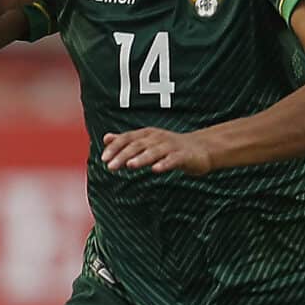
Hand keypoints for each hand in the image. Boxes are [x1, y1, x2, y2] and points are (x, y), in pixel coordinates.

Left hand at [101, 127, 218, 175]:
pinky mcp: (184, 156)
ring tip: (130, 165)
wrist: (201, 148)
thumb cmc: (169, 147)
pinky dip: (164, 164)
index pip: (128, 138)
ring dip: (141, 158)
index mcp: (147, 134)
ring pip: (154, 152)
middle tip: (110, 166)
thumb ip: (127, 140)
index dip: (115, 147)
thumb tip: (106, 138)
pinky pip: (173, 160)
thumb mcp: (147, 141)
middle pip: (138, 145)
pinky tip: (156, 170)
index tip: (103, 158)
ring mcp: (171, 146)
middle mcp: (158, 138)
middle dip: (123, 154)